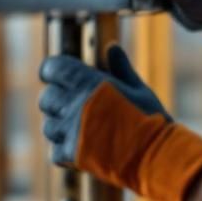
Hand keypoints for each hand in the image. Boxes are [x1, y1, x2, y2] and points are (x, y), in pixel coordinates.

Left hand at [38, 46, 201, 200]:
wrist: (154, 153)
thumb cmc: (150, 118)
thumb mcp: (138, 87)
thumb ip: (120, 67)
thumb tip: (111, 47)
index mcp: (90, 82)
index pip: (54, 68)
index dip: (51, 70)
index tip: (53, 74)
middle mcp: (75, 103)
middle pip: (47, 98)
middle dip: (57, 100)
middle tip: (73, 105)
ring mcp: (71, 129)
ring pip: (49, 126)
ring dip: (60, 126)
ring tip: (80, 128)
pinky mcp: (71, 154)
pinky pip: (55, 150)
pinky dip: (64, 149)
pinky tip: (81, 146)